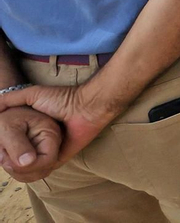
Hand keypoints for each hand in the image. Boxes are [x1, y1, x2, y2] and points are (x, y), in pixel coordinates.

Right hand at [0, 85, 119, 170]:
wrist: (86, 108)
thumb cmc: (62, 99)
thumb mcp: (33, 94)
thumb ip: (12, 98)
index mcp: (33, 128)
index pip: (11, 143)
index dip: (1, 148)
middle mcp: (38, 141)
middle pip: (16, 156)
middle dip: (5, 158)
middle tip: (0, 157)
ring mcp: (47, 152)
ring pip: (25, 166)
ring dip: (15, 166)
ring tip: (5, 161)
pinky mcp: (56, 160)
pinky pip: (40, 170)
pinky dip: (29, 170)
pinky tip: (17, 167)